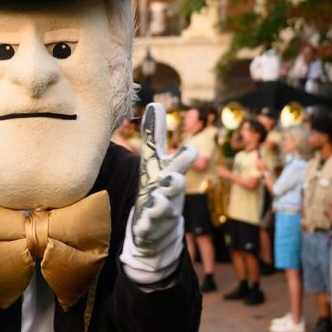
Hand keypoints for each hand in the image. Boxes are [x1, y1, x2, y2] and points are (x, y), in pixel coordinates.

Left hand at [132, 103, 196, 249]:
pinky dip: (147, 224)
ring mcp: (163, 211)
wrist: (159, 224)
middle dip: (175, 181)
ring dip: (161, 202)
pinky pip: (150, 227)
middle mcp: (171, 192)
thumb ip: (154, 134)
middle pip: (176, 185)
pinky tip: (143, 223)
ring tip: (156, 199)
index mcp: (171, 172)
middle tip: (172, 178)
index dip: (186, 155)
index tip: (189, 149)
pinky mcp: (151, 227)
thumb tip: (156, 103)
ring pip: (165, 207)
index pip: (183, 161)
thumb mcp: (154, 160)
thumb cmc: (157, 184)